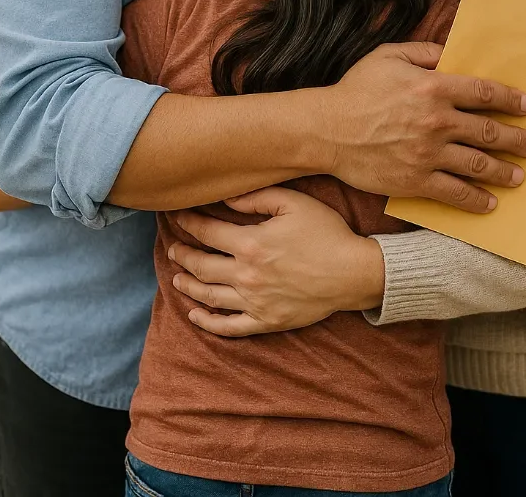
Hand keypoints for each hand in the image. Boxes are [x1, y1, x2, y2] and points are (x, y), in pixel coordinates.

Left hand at [168, 188, 383, 336]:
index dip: (188, 224)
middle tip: (172, 247)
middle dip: (182, 255)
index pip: (207, 233)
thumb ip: (256, 198)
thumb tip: (226, 199)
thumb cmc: (326, 233)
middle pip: (201, 266)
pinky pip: (229, 327)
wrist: (353, 272)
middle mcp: (247, 275)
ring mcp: (255, 302)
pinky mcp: (266, 321)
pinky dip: (207, 322)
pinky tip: (195, 314)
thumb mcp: (294, 203)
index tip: (177, 218)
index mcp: (251, 244)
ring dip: (188, 285)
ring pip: (209, 295)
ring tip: (177, 277)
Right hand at [318, 40, 525, 213]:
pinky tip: (489, 203)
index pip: (484, 94)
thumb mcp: (389, 56)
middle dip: (516, 140)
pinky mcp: (415, 180)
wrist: (326, 130)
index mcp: (433, 88)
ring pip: (477, 165)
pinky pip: (454, 193)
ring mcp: (427, 154)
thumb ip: (424, 52)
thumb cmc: (356, 90)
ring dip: (503, 171)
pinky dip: (475, 200)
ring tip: (519, 176)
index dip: (510, 100)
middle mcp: (436, 122)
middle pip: (489, 132)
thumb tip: (452, 52)